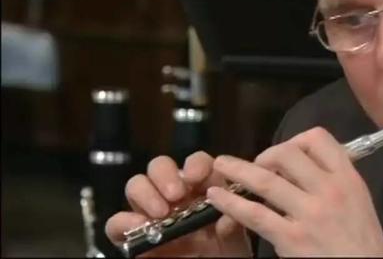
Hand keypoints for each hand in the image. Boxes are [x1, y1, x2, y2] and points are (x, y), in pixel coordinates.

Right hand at [105, 151, 251, 256]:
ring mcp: (150, 212)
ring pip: (137, 184)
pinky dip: (126, 221)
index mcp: (202, 189)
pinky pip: (117, 221)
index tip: (196, 176)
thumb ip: (232, 228)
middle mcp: (174, 195)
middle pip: (161, 166)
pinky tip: (142, 228)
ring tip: (161, 213)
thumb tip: (227, 218)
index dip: (195, 164)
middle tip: (176, 195)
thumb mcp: (234, 242)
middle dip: (165, 174)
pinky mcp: (131, 234)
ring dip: (146, 193)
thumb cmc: (223, 253)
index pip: (196, 162)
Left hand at [207, 127, 382, 256]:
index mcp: (347, 177)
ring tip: (220, 165)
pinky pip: (255, 215)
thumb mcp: (358, 198)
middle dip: (266, 155)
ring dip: (238, 170)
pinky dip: (232, 203)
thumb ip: (335, 178)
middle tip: (258, 165)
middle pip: (288, 154)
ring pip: (266, 181)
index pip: (318, 139)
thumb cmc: (362, 238)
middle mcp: (329, 190)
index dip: (296, 140)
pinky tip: (217, 198)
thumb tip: (303, 164)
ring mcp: (309, 214)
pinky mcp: (292, 238)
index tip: (286, 154)